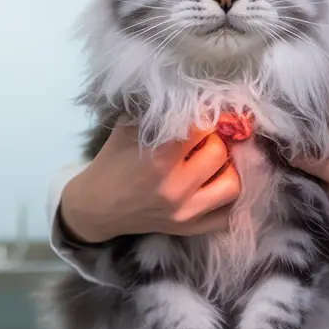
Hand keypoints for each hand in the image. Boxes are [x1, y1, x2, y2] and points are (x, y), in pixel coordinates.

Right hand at [59, 124, 239, 243]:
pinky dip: (226, 199)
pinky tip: (216, 186)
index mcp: (158, 159)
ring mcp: (184, 212)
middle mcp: (175, 188)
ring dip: (227, 168)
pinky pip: (226, 216)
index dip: (204, 116)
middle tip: (204, 139)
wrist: (96, 207)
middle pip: (219, 152)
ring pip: (232, 185)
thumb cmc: (113, 162)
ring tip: (214, 162)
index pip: (202, 127)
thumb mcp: (128, 128)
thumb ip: (160, 114)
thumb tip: (194, 98)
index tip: (200, 115)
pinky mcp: (188, 229)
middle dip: (214, 140)